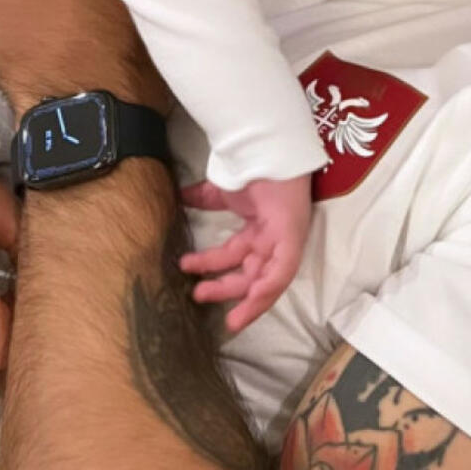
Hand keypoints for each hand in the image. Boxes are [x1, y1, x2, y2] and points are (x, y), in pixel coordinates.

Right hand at [178, 173, 311, 334]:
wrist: (266, 152)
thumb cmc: (250, 169)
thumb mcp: (220, 190)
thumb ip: (201, 198)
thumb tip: (178, 197)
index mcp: (256, 231)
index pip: (235, 258)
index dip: (213, 269)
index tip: (189, 276)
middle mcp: (270, 241)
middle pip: (246, 275)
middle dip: (222, 288)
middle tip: (196, 293)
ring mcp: (282, 243)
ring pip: (265, 283)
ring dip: (246, 301)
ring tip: (228, 317)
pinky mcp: (292, 242)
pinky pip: (282, 272)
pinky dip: (267, 289)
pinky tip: (252, 299)